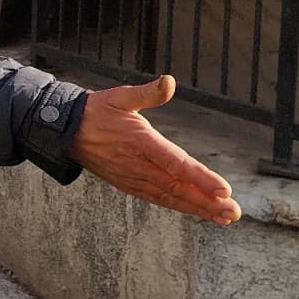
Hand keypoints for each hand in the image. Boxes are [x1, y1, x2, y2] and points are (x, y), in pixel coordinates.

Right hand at [69, 75, 241, 224]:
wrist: (65, 131)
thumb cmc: (96, 112)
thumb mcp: (121, 96)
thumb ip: (147, 93)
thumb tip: (168, 82)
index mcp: (140, 142)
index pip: (176, 164)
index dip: (201, 179)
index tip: (224, 191)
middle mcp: (137, 165)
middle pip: (178, 188)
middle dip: (208, 201)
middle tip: (233, 211)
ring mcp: (132, 178)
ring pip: (170, 197)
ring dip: (198, 208)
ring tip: (223, 217)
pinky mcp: (127, 184)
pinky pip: (156, 198)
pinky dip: (178, 206)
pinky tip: (196, 211)